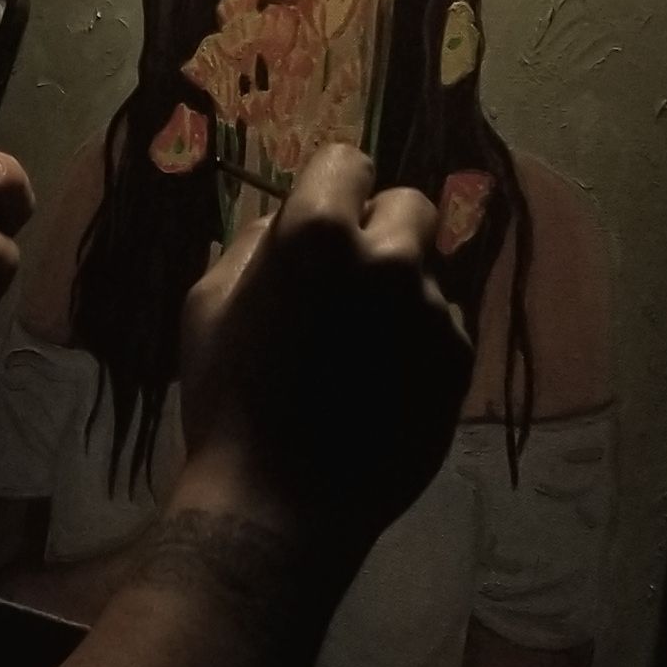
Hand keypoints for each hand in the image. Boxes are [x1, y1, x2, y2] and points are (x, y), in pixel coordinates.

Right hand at [173, 140, 470, 540]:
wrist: (280, 506)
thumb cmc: (228, 401)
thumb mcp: (208, 307)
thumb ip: (253, 245)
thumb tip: (282, 221)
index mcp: (318, 232)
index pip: (349, 161)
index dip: (332, 186)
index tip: (323, 215)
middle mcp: (389, 257)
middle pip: (409, 206)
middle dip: (380, 229)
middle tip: (346, 279)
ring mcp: (432, 311)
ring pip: (425, 273)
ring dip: (397, 293)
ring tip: (356, 353)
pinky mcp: (458, 361)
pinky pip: (440, 327)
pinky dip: (415, 344)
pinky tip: (378, 388)